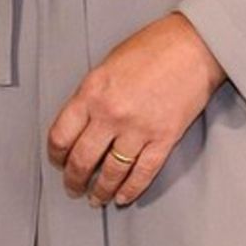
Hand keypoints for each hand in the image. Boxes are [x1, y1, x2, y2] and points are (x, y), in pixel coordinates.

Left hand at [47, 12, 225, 207]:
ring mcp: (138, 129)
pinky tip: (123, 197)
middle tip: (72, 188)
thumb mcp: (105, 67)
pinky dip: (131, 189)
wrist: (190, 47)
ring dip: (101, 190)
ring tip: (95, 199)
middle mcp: (110, 114)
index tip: (56, 162)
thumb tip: (81, 123)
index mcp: (91, 93)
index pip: (61, 134)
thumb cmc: (148, 49)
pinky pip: (143, 173)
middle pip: (83, 159)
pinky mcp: (164, 139)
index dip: (55, 154)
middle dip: (74, 179)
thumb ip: (91, 96)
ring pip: (112, 172)